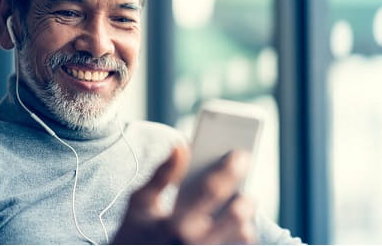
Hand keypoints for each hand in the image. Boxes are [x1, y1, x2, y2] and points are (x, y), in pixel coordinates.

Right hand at [112, 145, 256, 243]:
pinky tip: (232, 225)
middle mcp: (195, 242)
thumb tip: (181, 145)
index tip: (241, 154)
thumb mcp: (140, 202)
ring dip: (245, 220)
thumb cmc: (135, 230)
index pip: (212, 191)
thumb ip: (162, 174)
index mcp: (177, 223)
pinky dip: (237, 234)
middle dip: (246, 199)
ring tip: (239, 208)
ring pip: (243, 235)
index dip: (230, 170)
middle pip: (238, 217)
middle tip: (244, 190)